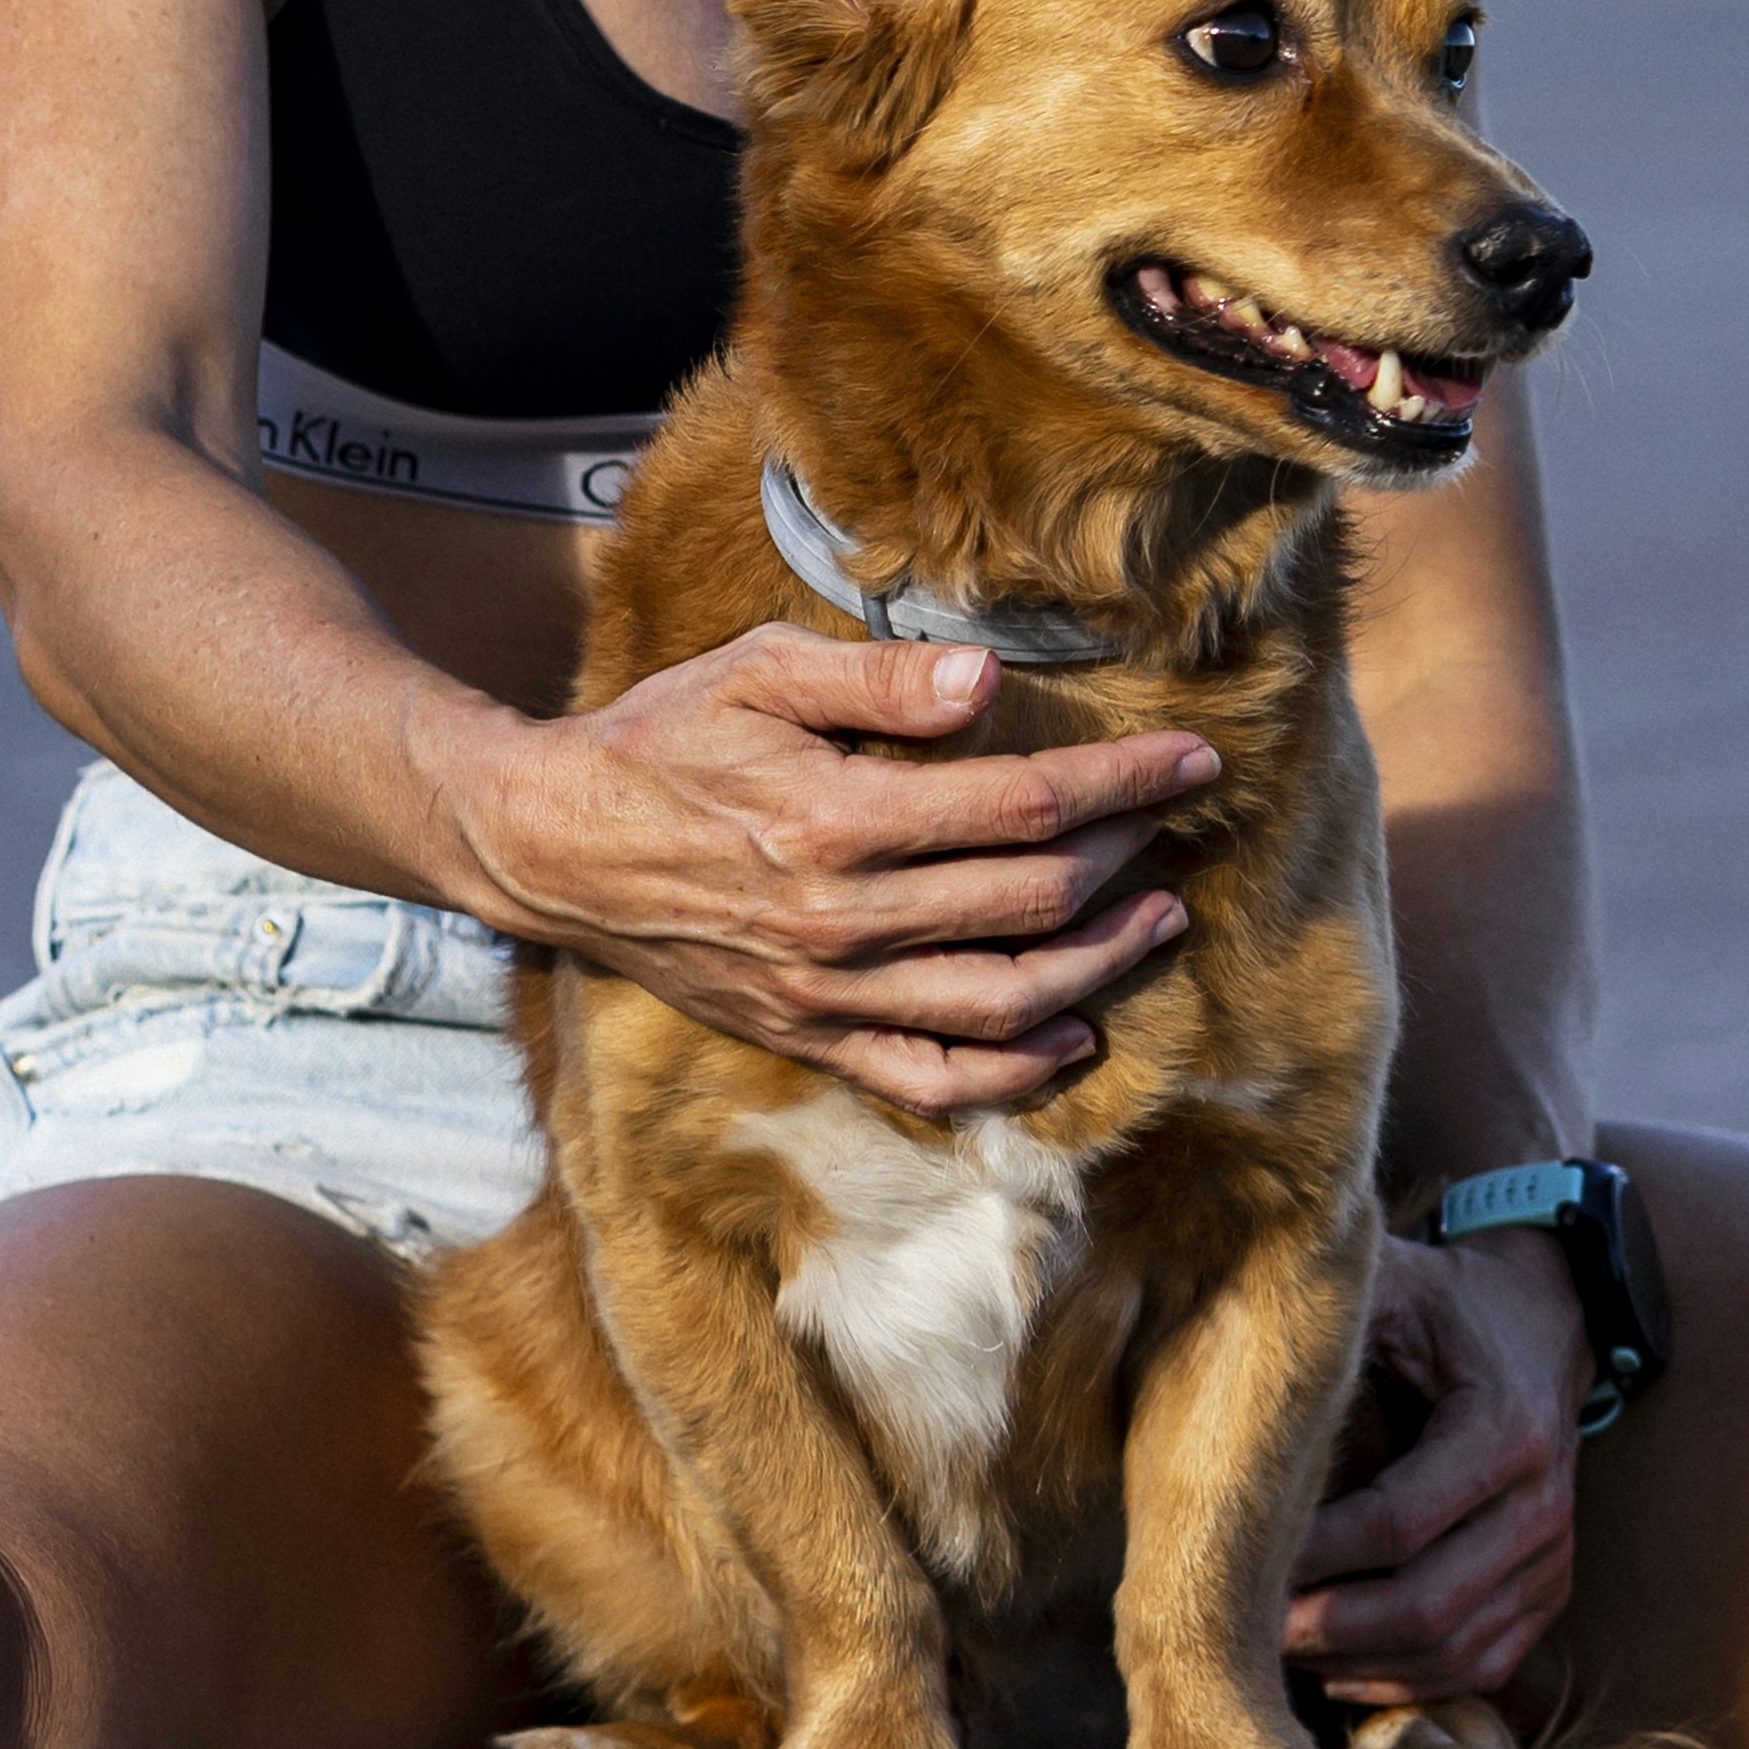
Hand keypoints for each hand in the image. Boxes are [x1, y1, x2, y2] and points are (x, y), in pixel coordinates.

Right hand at [452, 623, 1219, 1113]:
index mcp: (834, 817)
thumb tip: (989, 680)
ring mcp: (826, 994)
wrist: (556, 846)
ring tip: (1158, 923)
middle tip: (1175, 828)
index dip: (1121, 784)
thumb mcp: (757, 670)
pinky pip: (931, 1079)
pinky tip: (1074, 1036)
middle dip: (1125, 859)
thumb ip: (878, 676)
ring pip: (1002, 1001)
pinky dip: (1014, 1073)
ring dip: (1100, 966)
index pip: (1021, 805)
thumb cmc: (662, 739)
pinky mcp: (809, 1039)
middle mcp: (839, 920)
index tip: (1191, 760)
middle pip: (1030, 902)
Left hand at [1283, 1223, 1589, 1696]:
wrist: (1545, 1323)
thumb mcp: (1391, 1285)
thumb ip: (1325, 1313)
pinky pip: (1479, 1665)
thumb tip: (1223, 1339)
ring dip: (1357, 1664)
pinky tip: (1338, 1670)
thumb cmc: (1448, 1306)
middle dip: (1325, 1627)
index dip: (1313, 1554)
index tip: (1237, 1557)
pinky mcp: (1547, 1592)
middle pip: (1423, 1605)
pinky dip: (1405, 1681)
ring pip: (1450, 1651)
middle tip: (1244, 1625)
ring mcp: (1552, 1558)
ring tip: (1279, 1650)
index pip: (1396, 1524)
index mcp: (1504, 1430)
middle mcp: (1541, 1506)